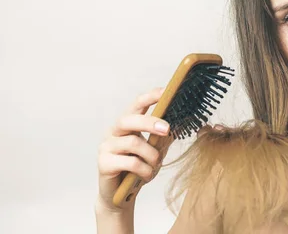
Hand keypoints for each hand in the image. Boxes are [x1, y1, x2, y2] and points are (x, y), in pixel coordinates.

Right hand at [96, 87, 173, 211]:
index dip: (150, 97)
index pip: (137, 104)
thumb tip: (183, 120)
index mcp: (127, 124)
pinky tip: (146, 175)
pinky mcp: (104, 163)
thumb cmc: (138, 168)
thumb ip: (165, 135)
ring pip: (133, 143)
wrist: (120, 196)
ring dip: (151, 155)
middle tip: (166, 129)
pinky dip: (144, 170)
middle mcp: (114, 132)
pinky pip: (130, 163)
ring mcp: (107, 147)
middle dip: (149, 122)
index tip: (165, 92)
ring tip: (155, 164)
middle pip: (129, 119)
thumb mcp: (155, 149)